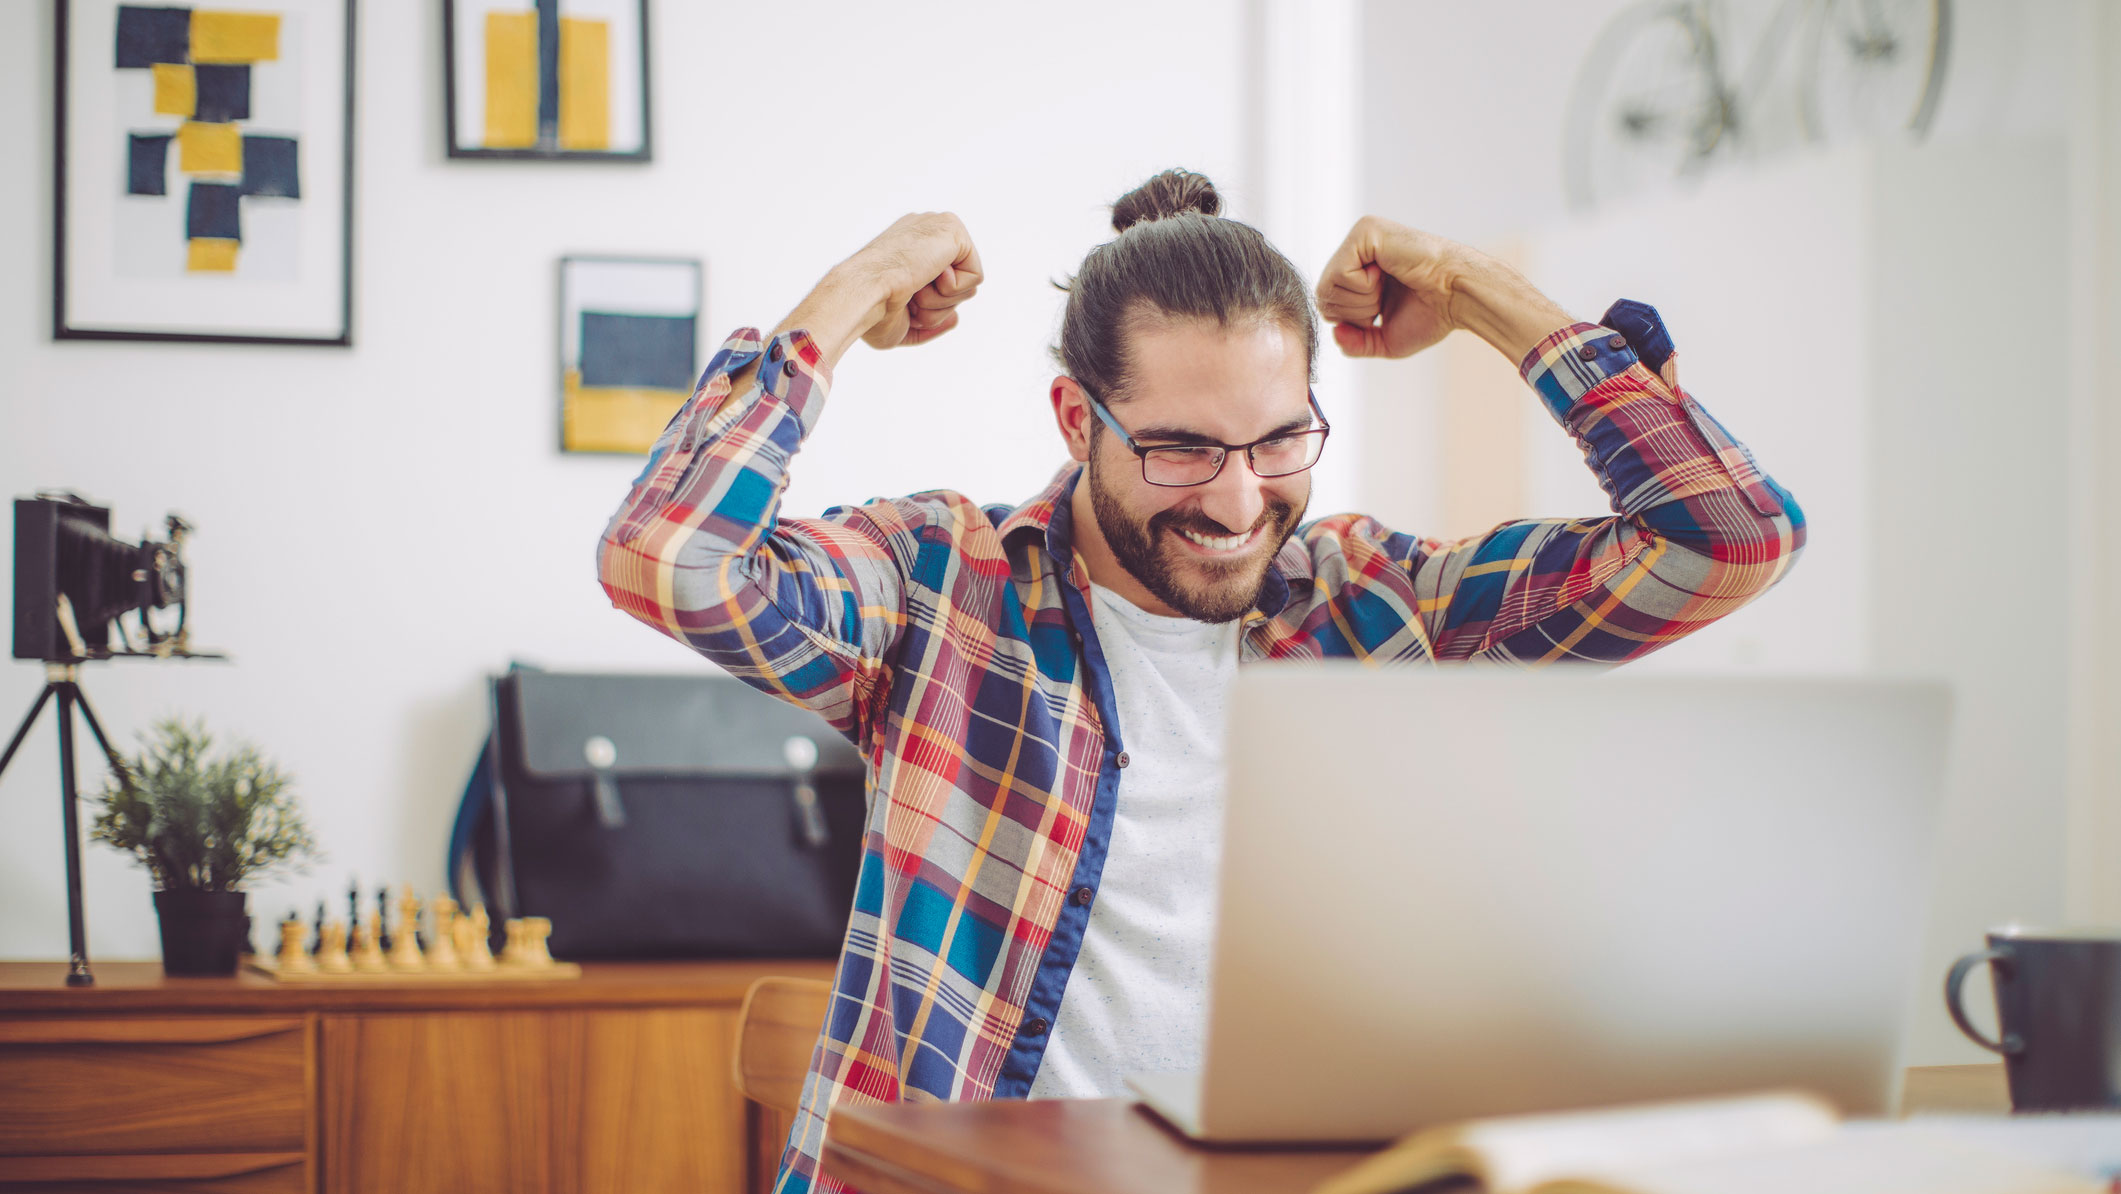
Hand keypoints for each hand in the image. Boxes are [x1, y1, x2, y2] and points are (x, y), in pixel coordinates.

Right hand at [839, 212, 983, 349]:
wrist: (863, 294)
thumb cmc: (873, 310)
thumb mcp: (904, 322)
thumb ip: (930, 320)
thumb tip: (955, 318)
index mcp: (911, 245)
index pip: (941, 283)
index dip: (927, 306)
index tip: (901, 303)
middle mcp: (926, 231)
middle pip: (958, 286)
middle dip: (937, 305)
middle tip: (910, 298)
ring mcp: (939, 227)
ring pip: (968, 285)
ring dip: (942, 300)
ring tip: (915, 288)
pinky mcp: (953, 229)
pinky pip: (976, 276)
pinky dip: (952, 290)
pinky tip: (926, 276)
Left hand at [1314, 216, 1465, 358]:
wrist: (1457, 297)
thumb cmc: (1432, 314)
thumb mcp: (1385, 340)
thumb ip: (1355, 343)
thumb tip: (1334, 332)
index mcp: (1361, 272)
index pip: (1329, 304)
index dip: (1353, 320)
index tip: (1384, 310)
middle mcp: (1357, 252)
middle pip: (1323, 296)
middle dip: (1355, 312)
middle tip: (1387, 298)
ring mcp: (1360, 238)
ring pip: (1327, 286)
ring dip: (1361, 300)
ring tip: (1389, 285)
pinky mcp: (1365, 231)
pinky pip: (1340, 273)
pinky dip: (1364, 286)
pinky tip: (1387, 274)